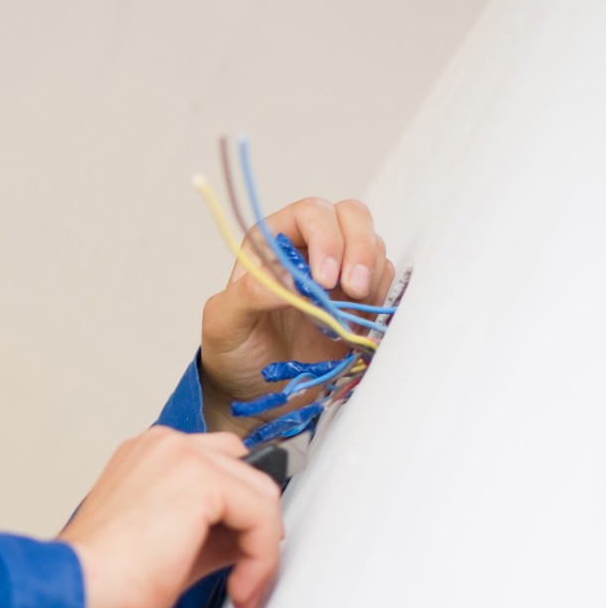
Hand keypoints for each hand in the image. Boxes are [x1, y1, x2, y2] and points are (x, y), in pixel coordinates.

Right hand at [59, 427, 282, 607]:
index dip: (238, 514)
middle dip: (256, 528)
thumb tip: (246, 541)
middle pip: (246, 474)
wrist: (82, 586)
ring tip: (242, 586)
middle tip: (248, 573)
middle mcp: (165, 445)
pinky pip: (261, 515)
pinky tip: (239, 585)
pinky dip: (262, 557)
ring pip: (260, 494)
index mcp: (150, 455)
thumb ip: (210, 530)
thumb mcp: (168, 543)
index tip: (239, 556)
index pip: (220, 466)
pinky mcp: (201, 479)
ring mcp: (182, 455)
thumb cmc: (105, 574)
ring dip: (261, 548)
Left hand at [200, 198, 394, 437]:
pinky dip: (380, 296)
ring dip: (372, 273)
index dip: (326, 237)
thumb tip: (291, 279)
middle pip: (350, 217)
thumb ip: (248, 295)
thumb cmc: (233, 354)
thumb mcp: (224, 324)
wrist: (255, 393)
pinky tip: (359, 320)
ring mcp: (336, 274)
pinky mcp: (357, 301)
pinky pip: (384, 281)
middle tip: (354, 288)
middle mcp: (306, 251)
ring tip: (356, 307)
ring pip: (373, 246)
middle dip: (359, 248)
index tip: (326, 279)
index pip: (310, 214)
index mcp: (270, 245)